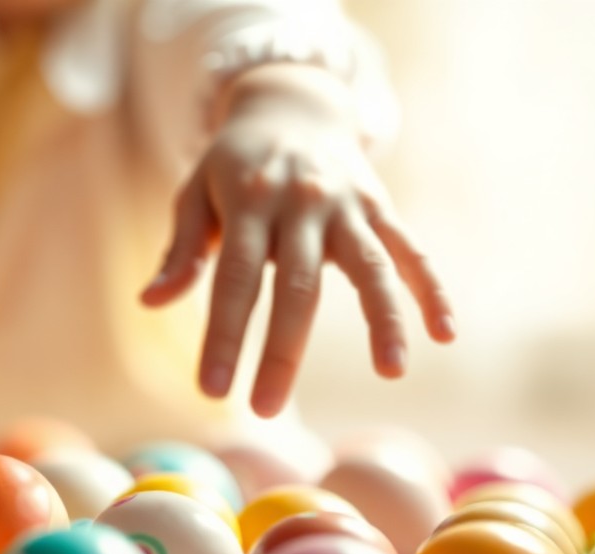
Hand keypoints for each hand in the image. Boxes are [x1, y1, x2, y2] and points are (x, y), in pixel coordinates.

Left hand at [142, 64, 454, 417]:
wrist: (291, 104)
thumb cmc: (233, 165)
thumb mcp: (195, 194)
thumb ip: (182, 251)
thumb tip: (149, 303)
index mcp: (248, 201)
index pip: (234, 279)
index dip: (223, 335)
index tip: (212, 389)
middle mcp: (302, 203)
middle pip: (297, 285)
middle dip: (282, 351)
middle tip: (266, 409)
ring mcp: (347, 205)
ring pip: (370, 266)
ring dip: (384, 320)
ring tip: (391, 372)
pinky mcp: (380, 208)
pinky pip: (410, 251)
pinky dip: (432, 289)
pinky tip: (445, 333)